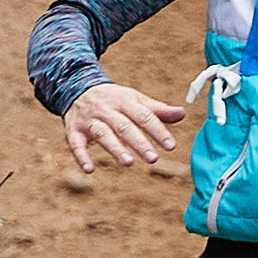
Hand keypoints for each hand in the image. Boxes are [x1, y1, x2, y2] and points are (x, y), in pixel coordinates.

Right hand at [64, 83, 185, 171]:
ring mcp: (90, 120)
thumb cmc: (114, 99)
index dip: (158, 130)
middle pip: (124, 126)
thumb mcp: (135, 100)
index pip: (144, 116)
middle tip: (153, 159)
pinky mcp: (74, 130)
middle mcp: (107, 110)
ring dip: (115, 148)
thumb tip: (182, 113)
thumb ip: (157, 110)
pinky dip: (81, 157)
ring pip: (102, 134)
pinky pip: (76, 144)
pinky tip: (90, 170)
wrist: (76, 88)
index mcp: (124, 101)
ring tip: (128, 163)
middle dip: (139, 142)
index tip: (171, 146)